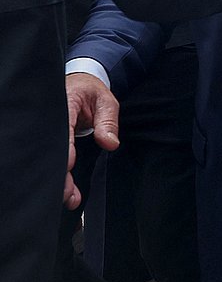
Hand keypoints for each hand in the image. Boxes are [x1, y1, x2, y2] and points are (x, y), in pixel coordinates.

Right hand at [64, 72, 119, 208]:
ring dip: (59, 179)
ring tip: (70, 198)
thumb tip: (111, 143)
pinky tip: (65, 190)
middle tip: (69, 195)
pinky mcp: (51, 139)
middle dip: (60, 173)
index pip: (62, 129)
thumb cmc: (91, 91)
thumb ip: (107, 121)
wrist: (79, 82)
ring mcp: (49, 130)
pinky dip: (59, 174)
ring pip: (51, 157)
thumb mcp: (106, 101)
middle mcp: (53, 120)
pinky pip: (54, 157)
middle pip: (53, 149)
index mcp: (65, 105)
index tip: (68, 165)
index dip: (64, 149)